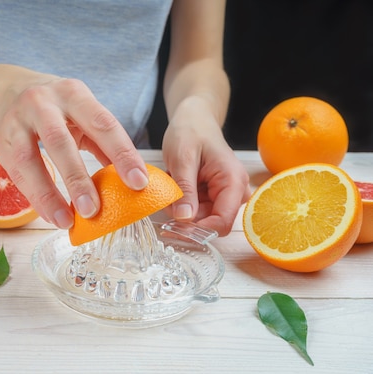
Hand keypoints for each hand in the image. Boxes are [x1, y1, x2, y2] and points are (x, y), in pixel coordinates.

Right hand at [0, 76, 148, 228]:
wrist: (10, 92)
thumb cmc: (57, 110)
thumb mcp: (82, 115)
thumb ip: (104, 143)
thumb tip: (132, 180)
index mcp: (73, 94)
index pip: (102, 123)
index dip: (122, 154)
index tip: (139, 183)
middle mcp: (42, 103)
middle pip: (59, 141)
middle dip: (77, 179)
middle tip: (93, 210)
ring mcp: (16, 122)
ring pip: (29, 160)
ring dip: (48, 194)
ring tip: (67, 221)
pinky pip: (17, 174)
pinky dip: (35, 198)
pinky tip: (51, 216)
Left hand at [162, 98, 250, 235]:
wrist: (193, 119)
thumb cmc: (190, 131)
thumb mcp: (183, 159)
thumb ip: (185, 190)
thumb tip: (185, 220)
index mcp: (233, 181)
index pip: (223, 221)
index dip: (200, 230)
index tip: (174, 228)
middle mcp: (234, 191)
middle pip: (211, 223)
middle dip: (186, 220)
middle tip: (164, 204)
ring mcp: (223, 194)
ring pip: (200, 219)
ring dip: (180, 210)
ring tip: (170, 187)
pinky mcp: (211, 195)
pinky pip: (195, 211)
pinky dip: (180, 204)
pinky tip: (174, 187)